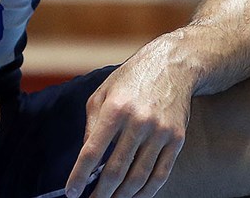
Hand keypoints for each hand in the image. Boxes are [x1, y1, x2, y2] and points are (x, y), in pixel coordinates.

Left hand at [66, 46, 193, 197]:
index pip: (92, 152)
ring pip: (138, 177)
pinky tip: (135, 197)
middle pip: (116, 170)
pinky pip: (161, 174)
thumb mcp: (103, 93)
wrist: (173, 64)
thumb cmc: (133, 78)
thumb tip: (86, 159)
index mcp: (115, 109)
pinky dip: (146, 192)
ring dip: (122, 197)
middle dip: (101, 193)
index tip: (72, 192)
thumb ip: (92, 125)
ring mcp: (160, 132)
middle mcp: (139, 121)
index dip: (79, 176)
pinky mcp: (176, 138)